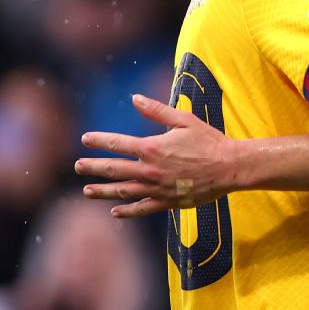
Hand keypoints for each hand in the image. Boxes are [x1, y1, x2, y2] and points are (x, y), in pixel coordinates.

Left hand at [76, 94, 238, 217]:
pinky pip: (142, 208)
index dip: (99, 141)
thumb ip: (157, 111)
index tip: (85, 139)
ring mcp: (157, 188)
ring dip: (102, 191)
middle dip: (92, 167)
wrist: (230, 166)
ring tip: (87, 191)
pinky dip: (126, 211)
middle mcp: (149, 169)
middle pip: (113, 169)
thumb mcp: (184, 120)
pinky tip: (114, 211)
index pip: (117, 143)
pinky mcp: (168, 201)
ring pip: (122, 191)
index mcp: (152, 147)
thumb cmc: (209, 141)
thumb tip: (135, 98)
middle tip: (78, 166)